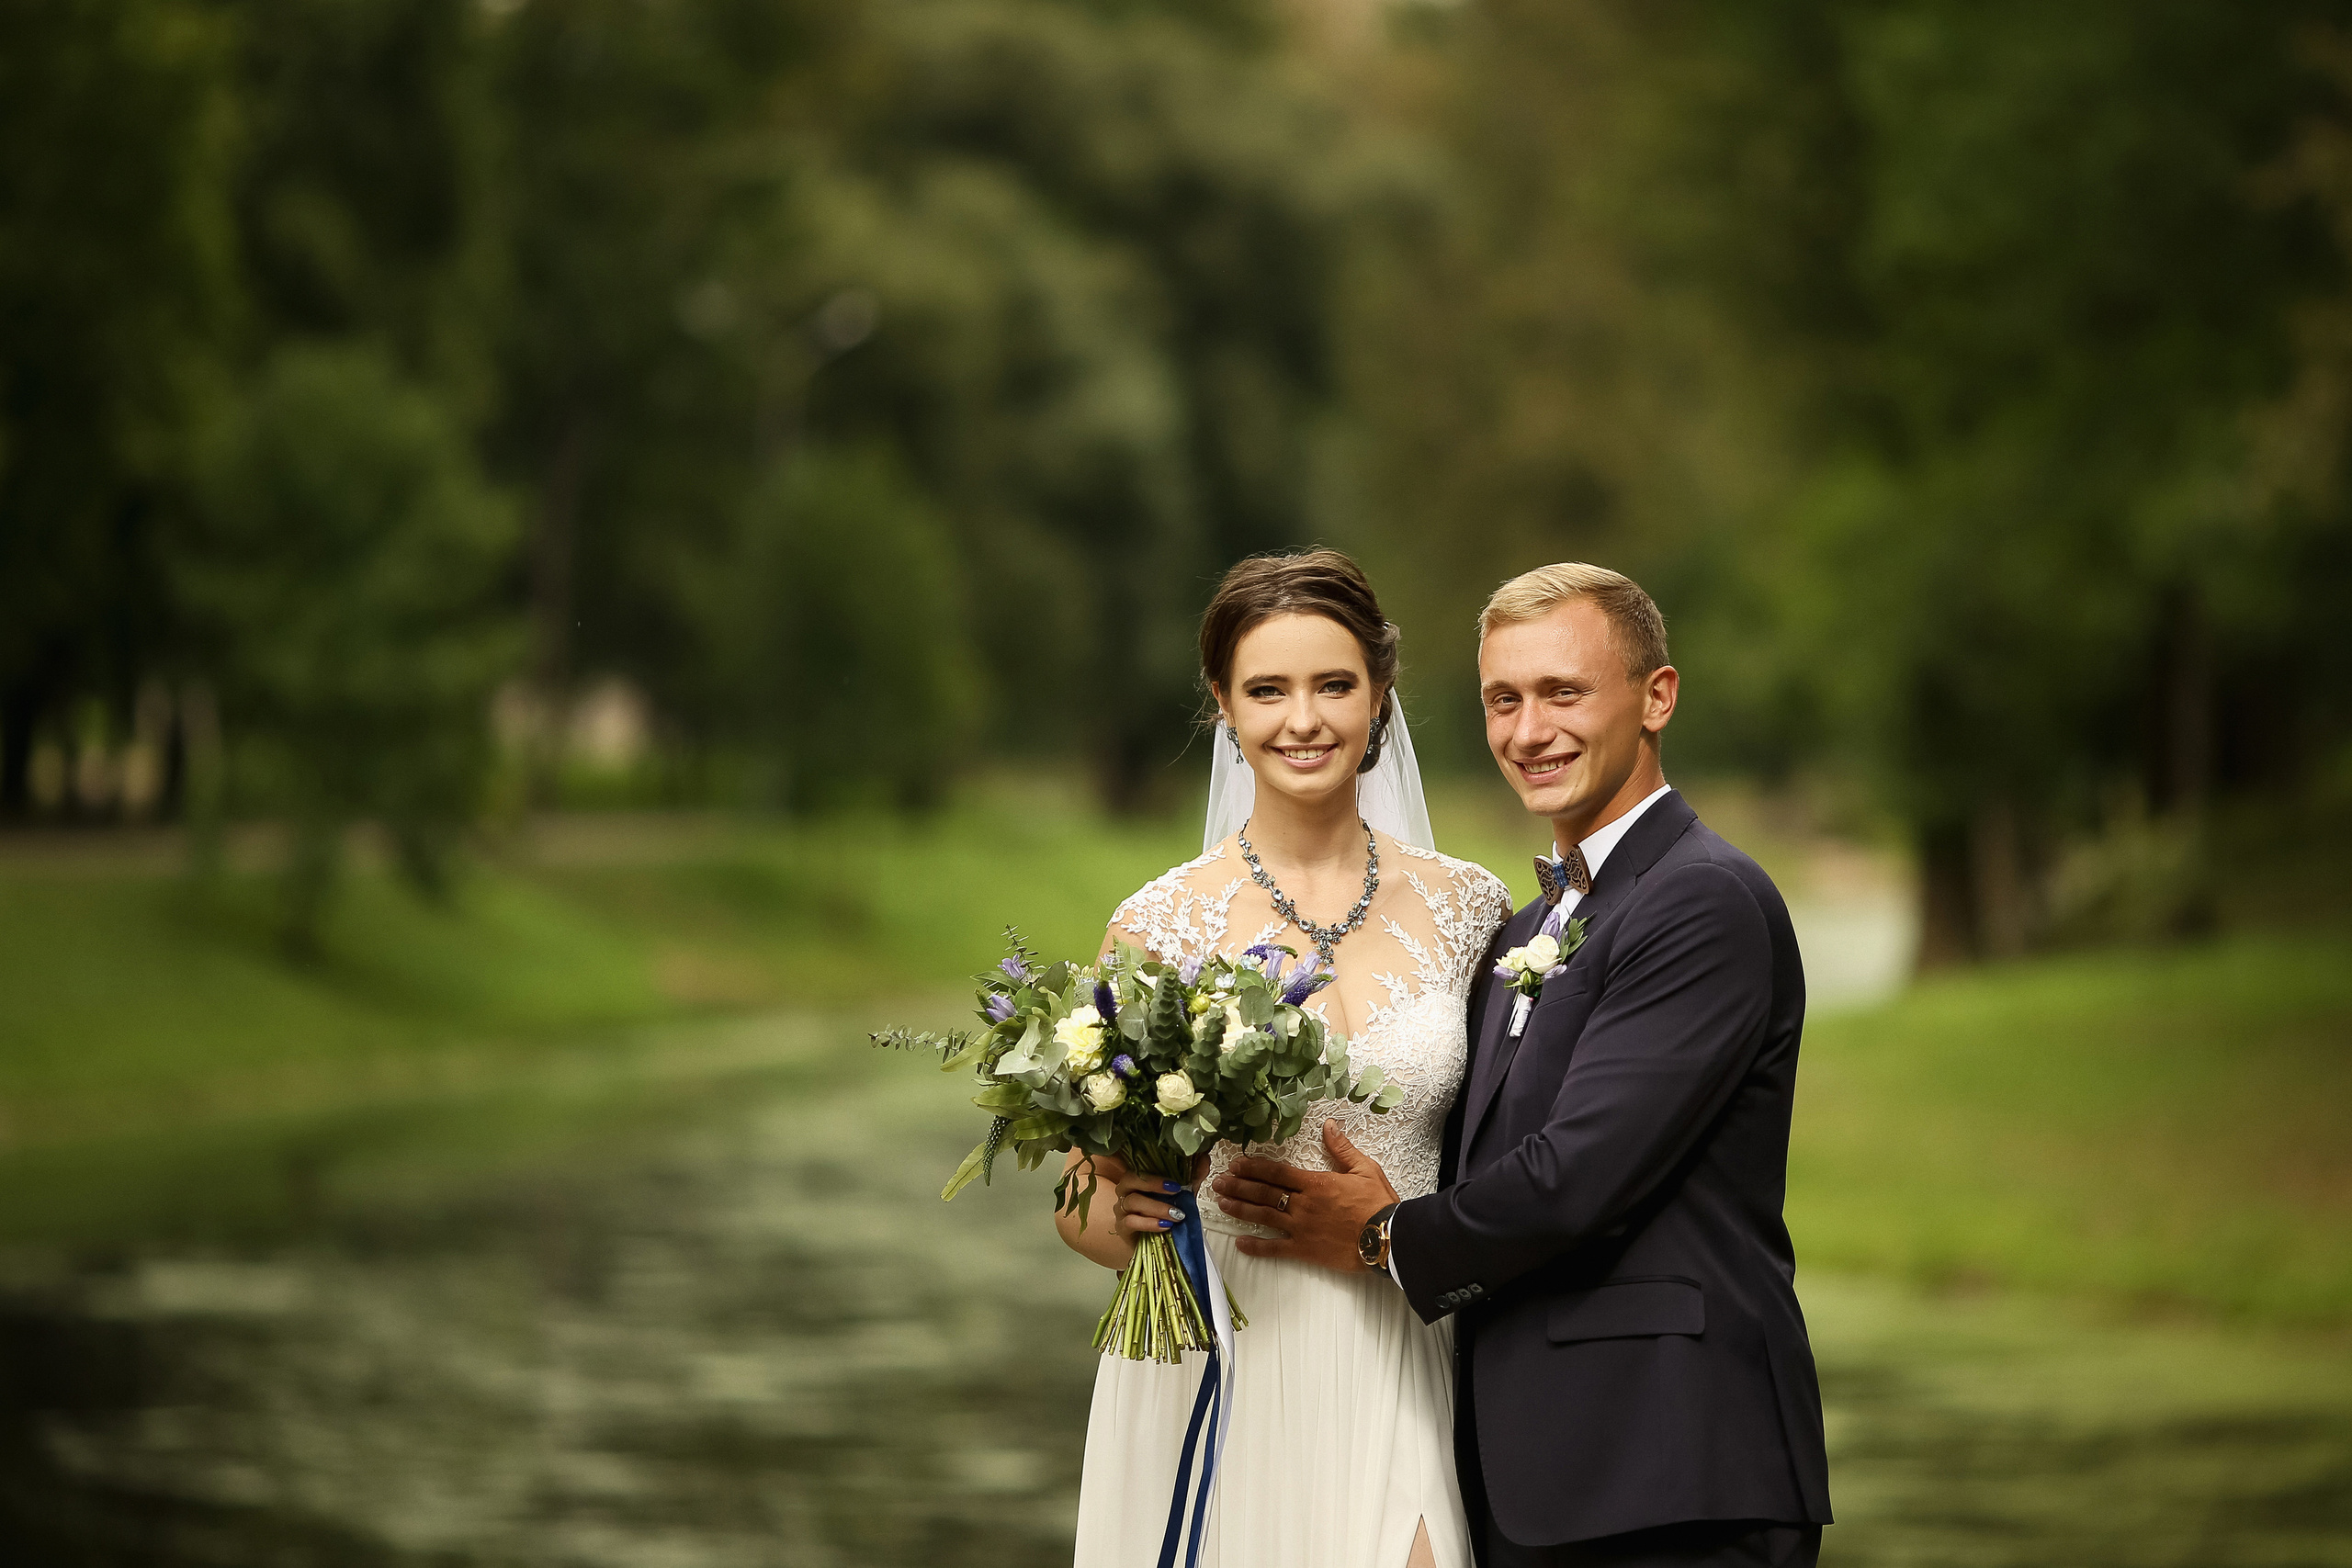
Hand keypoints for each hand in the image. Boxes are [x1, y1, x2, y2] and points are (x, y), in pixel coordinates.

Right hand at [1064, 1151, 1211, 1237]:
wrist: (1155, 1242)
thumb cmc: (1164, 1213)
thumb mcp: (1181, 1195)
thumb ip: (1192, 1178)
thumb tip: (1204, 1160)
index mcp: (1138, 1177)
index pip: (1141, 1165)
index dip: (1157, 1168)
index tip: (1177, 1179)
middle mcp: (1126, 1190)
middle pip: (1131, 1179)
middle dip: (1154, 1183)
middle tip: (1176, 1190)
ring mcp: (1121, 1209)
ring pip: (1132, 1201)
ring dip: (1157, 1207)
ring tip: (1176, 1215)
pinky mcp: (1121, 1227)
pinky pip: (1131, 1222)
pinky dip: (1149, 1223)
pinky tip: (1164, 1226)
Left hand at [1213, 1121, 1398, 1272]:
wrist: (1388, 1238)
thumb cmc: (1379, 1204)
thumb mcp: (1364, 1169)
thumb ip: (1342, 1149)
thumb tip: (1329, 1125)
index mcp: (1315, 1183)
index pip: (1277, 1172)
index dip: (1254, 1167)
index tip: (1236, 1164)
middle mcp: (1302, 1204)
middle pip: (1263, 1193)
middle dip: (1238, 1186)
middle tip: (1218, 1183)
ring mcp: (1301, 1228)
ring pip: (1263, 1217)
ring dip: (1240, 1210)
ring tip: (1221, 1204)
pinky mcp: (1305, 1250)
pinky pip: (1275, 1249)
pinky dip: (1256, 1247)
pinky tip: (1240, 1243)